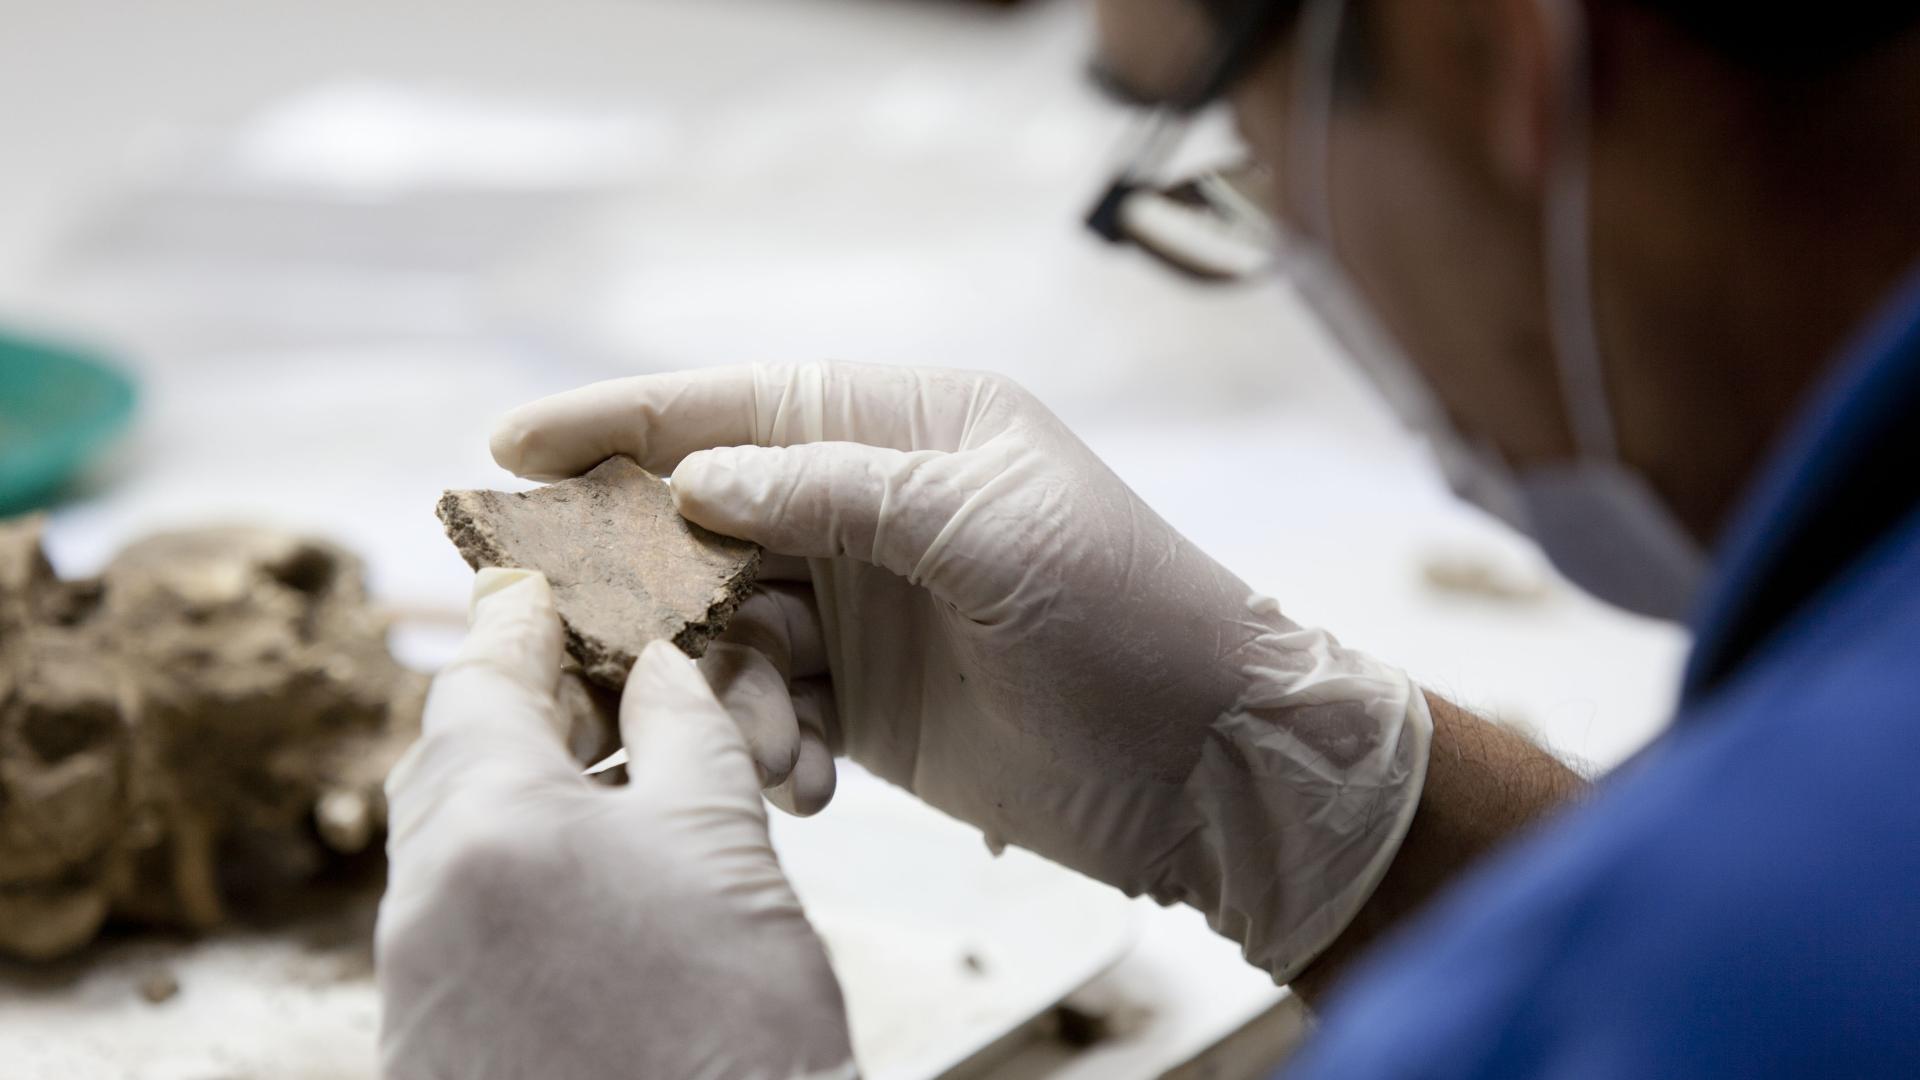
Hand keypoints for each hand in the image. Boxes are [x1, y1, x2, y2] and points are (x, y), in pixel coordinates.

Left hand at [376, 569, 853, 1079]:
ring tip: (619, 784)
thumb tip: (661, 670)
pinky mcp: (428, 1047)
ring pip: (456, 841)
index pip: (480, 681)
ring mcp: (415, 985)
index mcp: (489, 829)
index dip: (520, 621)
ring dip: (527, 793)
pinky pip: (460, 920)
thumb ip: (686, 731)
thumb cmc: (737, 1034)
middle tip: (599, 681)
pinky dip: (517, 875)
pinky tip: (594, 886)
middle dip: (527, 708)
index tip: (539, 586)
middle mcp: (424, 901)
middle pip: (454, 758)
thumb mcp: (727, 848)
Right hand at [493, 362, 1433, 980]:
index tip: (512, 442)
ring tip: (782, 738)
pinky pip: (767, 703)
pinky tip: (808, 779)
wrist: (1205, 759)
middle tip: (564, 617)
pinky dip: (767, 739)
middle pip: (704, 517)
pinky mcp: (865, 698)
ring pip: (724, 624)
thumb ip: (838, 494)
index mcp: (905, 427)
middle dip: (641, 569)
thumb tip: (696, 482)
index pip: (734, 407)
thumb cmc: (1124, 613)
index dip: (620, 420)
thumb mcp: (986, 531)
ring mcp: (863, 603)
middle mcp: (869, 504)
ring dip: (722, 684)